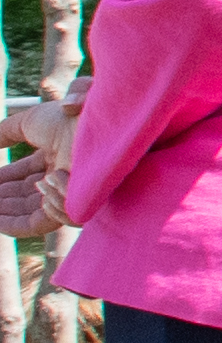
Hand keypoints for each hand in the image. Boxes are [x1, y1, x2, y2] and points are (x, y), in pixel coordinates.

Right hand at [0, 88, 73, 238]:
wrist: (91, 129)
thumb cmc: (66, 119)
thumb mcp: (29, 123)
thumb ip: (6, 133)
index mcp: (56, 158)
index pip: (24, 177)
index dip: (2, 181)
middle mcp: (64, 178)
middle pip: (26, 198)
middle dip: (0, 201)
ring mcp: (70, 193)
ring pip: (32, 213)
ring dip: (5, 213)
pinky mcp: (75, 208)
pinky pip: (44, 223)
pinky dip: (18, 221)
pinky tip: (4, 211)